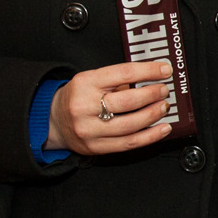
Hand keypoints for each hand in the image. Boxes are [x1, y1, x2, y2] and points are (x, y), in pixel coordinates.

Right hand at [46, 60, 175, 155]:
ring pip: (130, 125)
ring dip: (153, 115)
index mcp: (86, 83)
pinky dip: (150, 136)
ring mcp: (89, 129)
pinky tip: (162, 129)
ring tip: (164, 107)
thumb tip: (152, 78)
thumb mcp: (91, 80)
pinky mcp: (95, 147)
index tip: (165, 70)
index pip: (123, 73)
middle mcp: (85, 106)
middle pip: (128, 101)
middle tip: (164, 91)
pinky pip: (128, 143)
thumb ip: (117, 80)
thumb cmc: (77, 97)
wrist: (52, 121)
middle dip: (152, 95)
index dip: (148, 71)